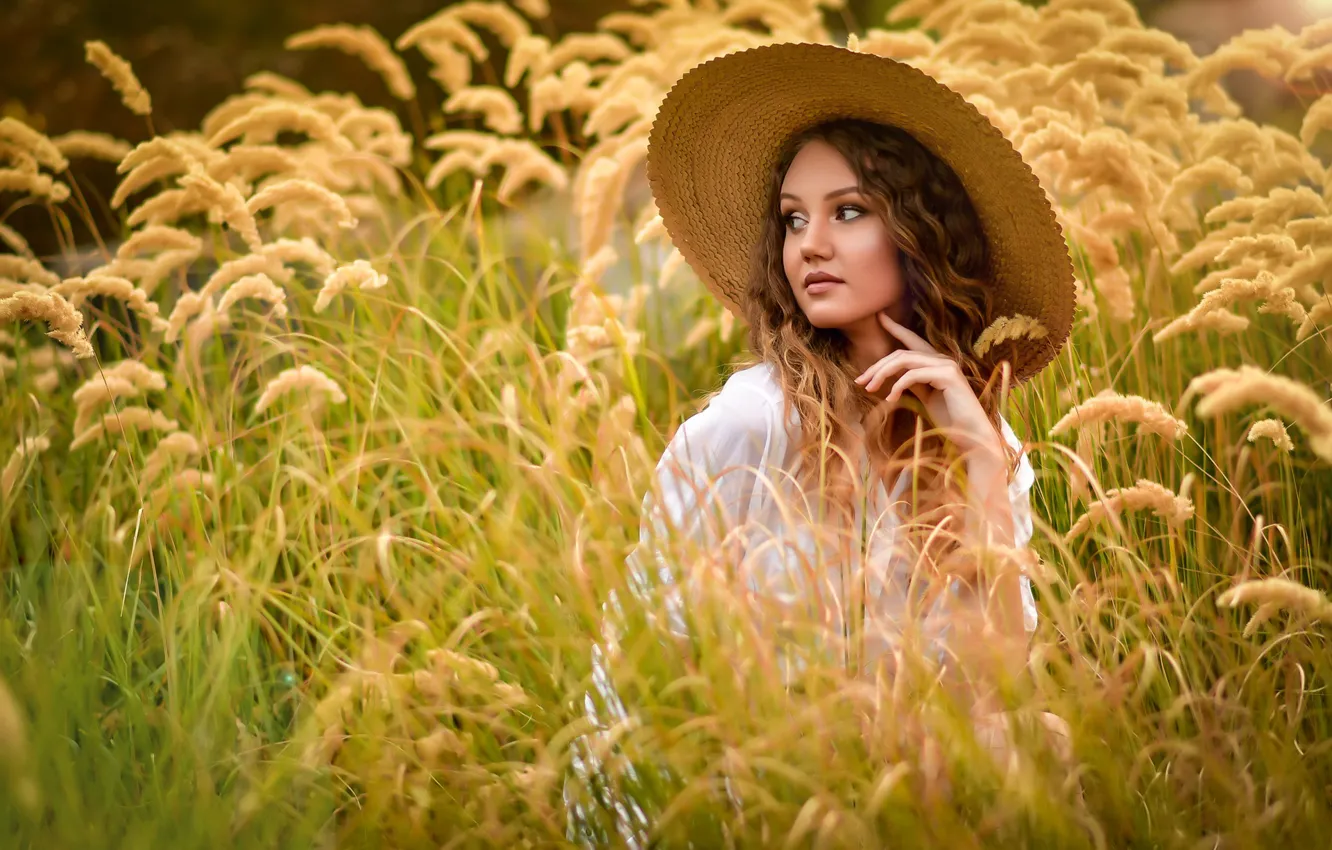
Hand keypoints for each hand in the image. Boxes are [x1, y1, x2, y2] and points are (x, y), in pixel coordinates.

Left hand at [853, 311, 1002, 457]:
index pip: (912, 340)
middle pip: (901, 353)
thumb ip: (912, 381)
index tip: (880, 316)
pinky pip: (914, 375)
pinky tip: (890, 399)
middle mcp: (943, 359)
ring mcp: (947, 365)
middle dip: (877, 366)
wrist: (970, 434)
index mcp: (937, 362)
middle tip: (860, 381)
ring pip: (905, 360)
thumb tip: (893, 373)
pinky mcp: (948, 375)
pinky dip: (898, 385)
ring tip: (869, 388)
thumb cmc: (949, 418)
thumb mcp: (925, 396)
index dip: (896, 328)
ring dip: (882, 374)